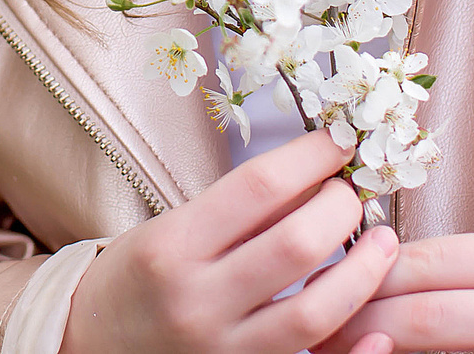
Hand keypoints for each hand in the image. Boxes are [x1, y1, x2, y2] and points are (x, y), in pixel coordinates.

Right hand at [60, 128, 401, 353]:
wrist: (92, 346)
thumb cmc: (136, 280)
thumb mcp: (170, 231)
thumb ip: (236, 213)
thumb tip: (312, 177)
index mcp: (173, 246)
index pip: (259, 187)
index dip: (311, 157)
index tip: (338, 140)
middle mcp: (198, 298)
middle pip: (297, 243)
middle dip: (342, 209)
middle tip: (352, 195)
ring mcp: (224, 349)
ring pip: (317, 312)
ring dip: (364, 272)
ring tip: (381, 244)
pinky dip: (357, 345)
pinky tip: (378, 322)